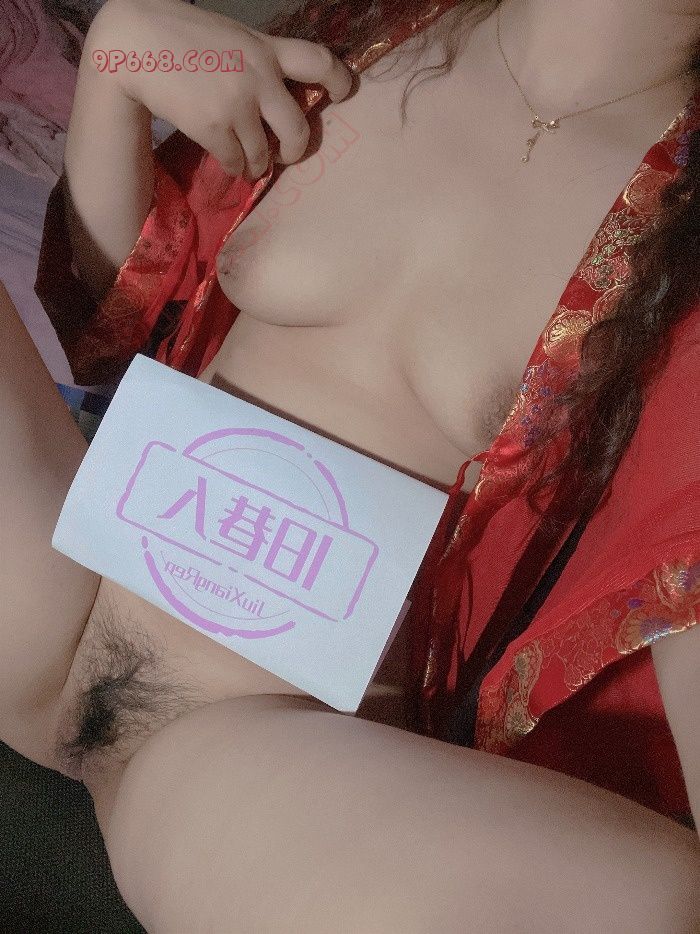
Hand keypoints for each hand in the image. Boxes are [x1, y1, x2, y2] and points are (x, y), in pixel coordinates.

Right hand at [84, 0, 352, 178]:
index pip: (317, 60)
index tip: (345, 92)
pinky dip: (234, 167)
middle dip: (296, 149)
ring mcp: (237, 104)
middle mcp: (258, 76)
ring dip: (259, 164)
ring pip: (264, 154)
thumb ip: (260, 61)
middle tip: (286, 154)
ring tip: (251, 162)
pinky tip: (228, 161)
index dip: (340, 79)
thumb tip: (281, 100)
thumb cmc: (184, 38)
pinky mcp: (214, 127)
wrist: (136, 42)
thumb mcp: (234, 38)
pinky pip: (236, 162)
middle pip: (298, 128)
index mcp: (265, 48)